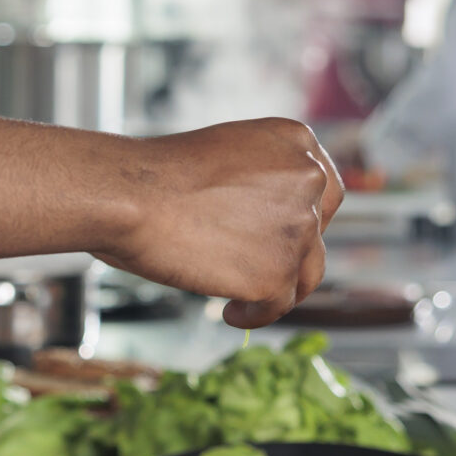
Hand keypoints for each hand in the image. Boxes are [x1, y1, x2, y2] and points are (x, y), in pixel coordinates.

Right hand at [0, 116, 342, 327]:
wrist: (130, 195)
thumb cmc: (155, 175)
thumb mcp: (225, 154)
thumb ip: (259, 178)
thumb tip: (265, 220)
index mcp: (295, 141)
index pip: (325, 189)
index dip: (306, 218)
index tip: (287, 236)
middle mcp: (308, 179)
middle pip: (318, 232)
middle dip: (293, 253)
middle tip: (259, 266)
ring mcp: (298, 227)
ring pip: (306, 273)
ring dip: (278, 288)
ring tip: (243, 298)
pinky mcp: (278, 272)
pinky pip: (279, 305)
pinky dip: (255, 314)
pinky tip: (230, 313)